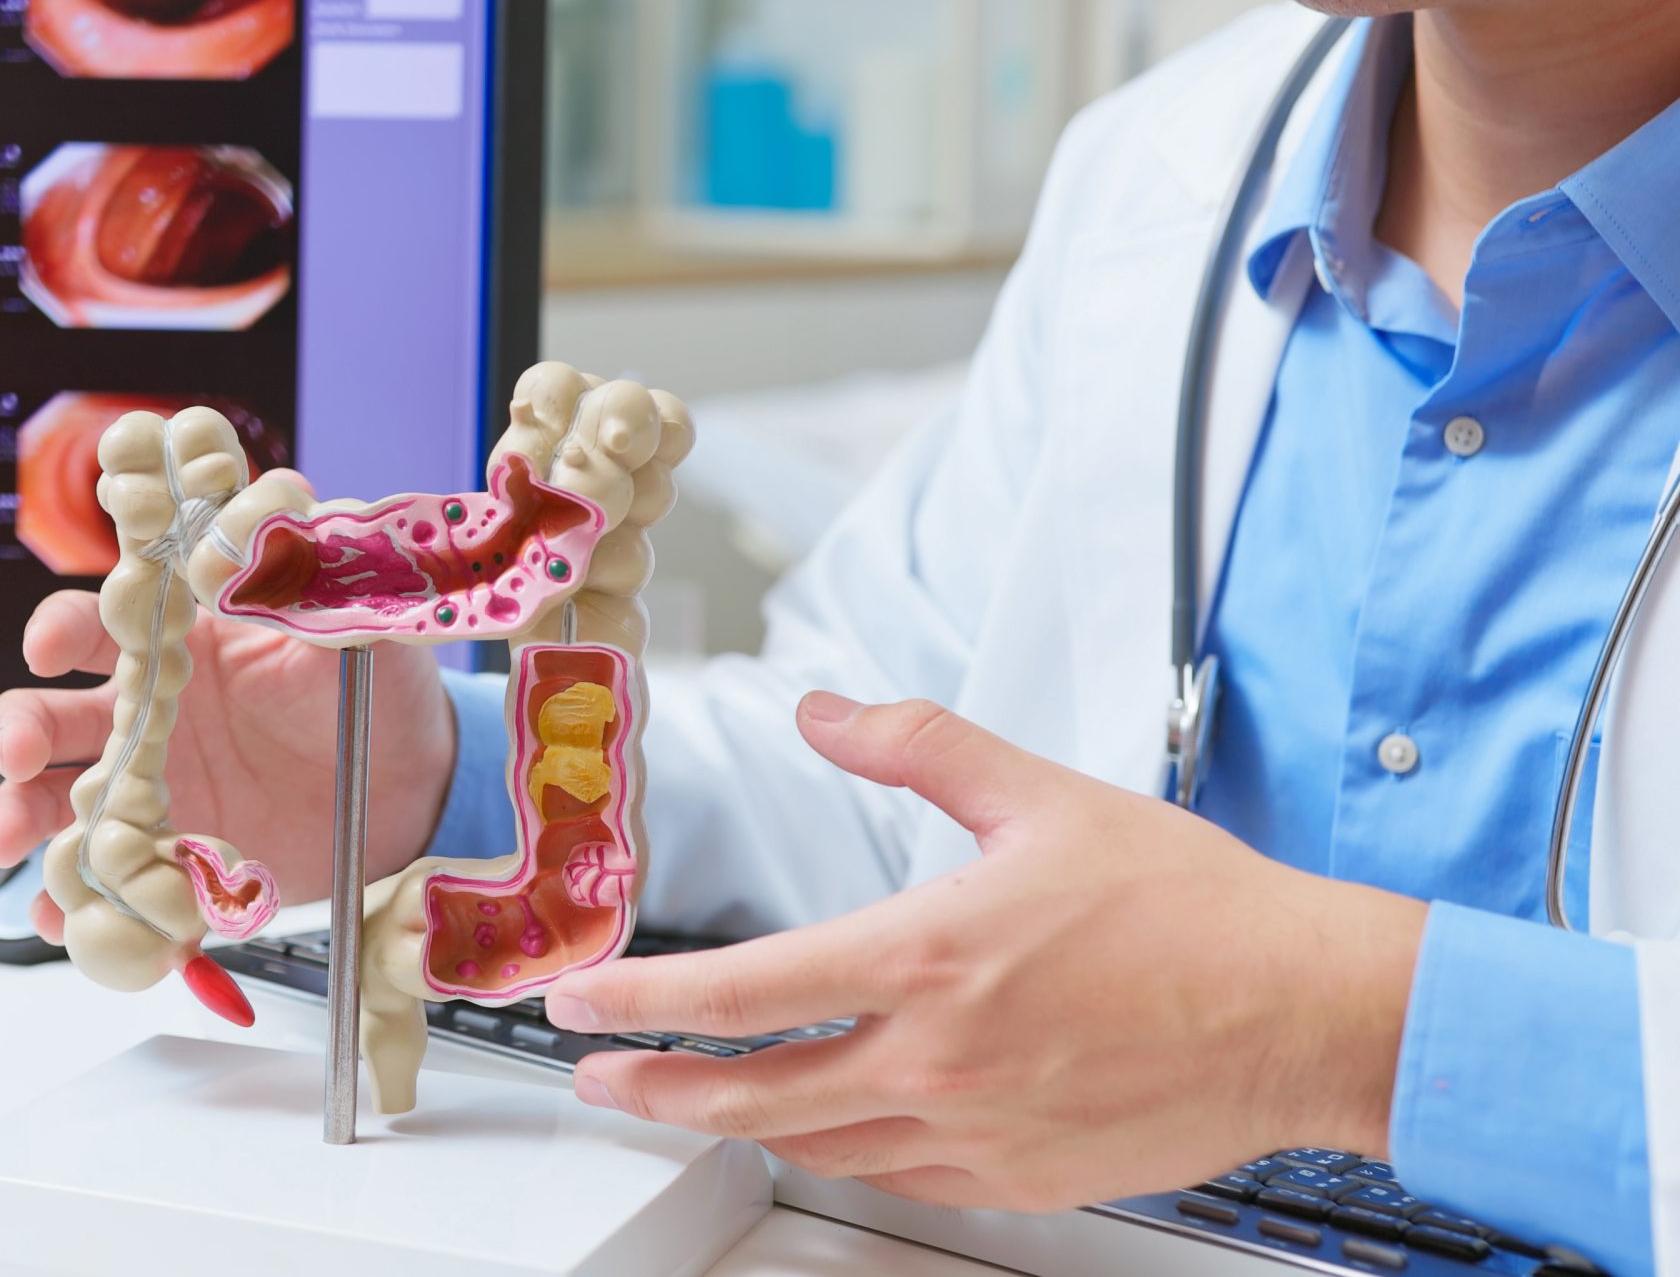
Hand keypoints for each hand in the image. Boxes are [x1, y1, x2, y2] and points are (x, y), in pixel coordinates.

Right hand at [0, 588, 453, 942]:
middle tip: (17, 753)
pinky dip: (73, 898)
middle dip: (20, 730)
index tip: (47, 647)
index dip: (61, 630)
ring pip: (57, 798)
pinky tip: (58, 913)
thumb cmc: (374, 684)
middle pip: (53, 714)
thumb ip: (297, 575)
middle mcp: (146, 712)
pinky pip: (107, 876)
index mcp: (177, 642)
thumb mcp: (347, 618)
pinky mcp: (168, 855)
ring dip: (21, 815)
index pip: (98, 623)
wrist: (410, 786)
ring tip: (11, 840)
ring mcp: (151, 788)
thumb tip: (238, 542)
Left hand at [546, 692, 1428, 1211]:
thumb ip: (916, 746)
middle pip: (749, 1094)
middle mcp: (937, 1057)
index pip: (739, 992)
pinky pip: (896, 1176)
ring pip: (816, 1142)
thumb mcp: (1040, 795)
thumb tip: (826, 710)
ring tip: (692, 1101)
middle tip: (599, 1079)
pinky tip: (821, 1128)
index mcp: (927, 957)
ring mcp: (976, 1131)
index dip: (640, 1002)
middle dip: (653, 1089)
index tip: (580, 1005)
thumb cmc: (1193, 909)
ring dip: (739, 1123)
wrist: (1306, 1012)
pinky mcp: (1018, 1176)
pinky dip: (839, 1150)